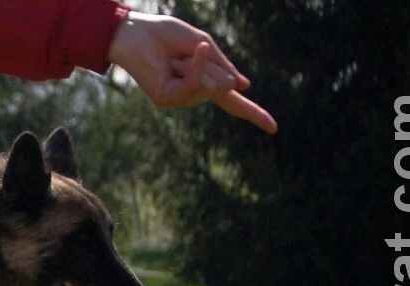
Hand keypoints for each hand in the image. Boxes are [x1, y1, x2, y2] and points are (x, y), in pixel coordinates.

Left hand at [108, 12, 277, 133]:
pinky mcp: (166, 100)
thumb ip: (222, 65)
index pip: (233, 102)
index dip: (254, 114)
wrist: (135, 32)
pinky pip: (195, 84)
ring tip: (174, 56)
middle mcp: (192, 95)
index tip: (274, 129)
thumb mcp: (203, 43)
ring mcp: (179, 100)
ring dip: (199, 62)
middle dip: (212, 62)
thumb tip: (242, 86)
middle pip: (224, 85)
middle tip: (184, 51)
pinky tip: (179, 58)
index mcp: (204, 81)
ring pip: (212, 85)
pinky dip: (194, 67)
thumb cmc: (165, 35)